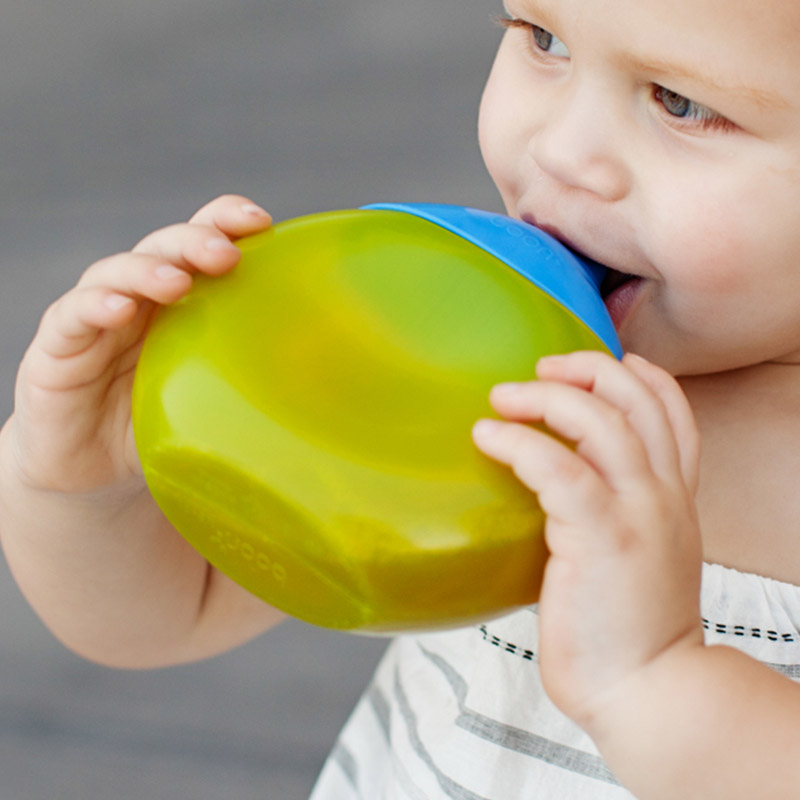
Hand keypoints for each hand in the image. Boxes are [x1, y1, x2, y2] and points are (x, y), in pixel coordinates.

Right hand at [5, 194, 271, 495]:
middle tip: (227, 254)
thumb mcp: (215, 403)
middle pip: (165, 248)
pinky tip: (120, 310)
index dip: (226, 222)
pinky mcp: (58, 349)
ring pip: (117, 273)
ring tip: (177, 282)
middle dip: (196, 241)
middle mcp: (141, 300)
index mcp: (184, 304)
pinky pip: (73, 317)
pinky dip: (96, 306)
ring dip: (147, 270)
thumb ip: (253, 385)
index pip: (203, 244)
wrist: (97, 477)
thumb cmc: (163, 429)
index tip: (263, 222)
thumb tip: (331, 394)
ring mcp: (97, 320)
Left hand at [472, 351, 704, 731]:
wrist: (649, 690)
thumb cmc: (627, 630)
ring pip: (601, 421)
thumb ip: (614, 513)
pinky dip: (519, 444)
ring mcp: (637, 512)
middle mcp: (662, 494)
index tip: (604, 363)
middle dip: (587, 370)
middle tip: (540, 370)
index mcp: (672, 497)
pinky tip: (488, 438)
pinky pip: (558, 468)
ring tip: (503, 397)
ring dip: (546, 398)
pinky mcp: (601, 536)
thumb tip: (557, 487)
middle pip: (637, 400)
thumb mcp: (639, 556)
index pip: (673, 413)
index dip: (642, 376)